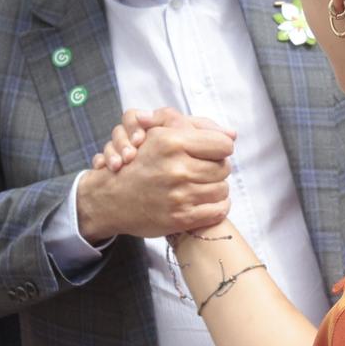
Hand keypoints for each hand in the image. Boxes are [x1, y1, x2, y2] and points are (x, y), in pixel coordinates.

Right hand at [76, 108, 234, 240]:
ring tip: (201, 185)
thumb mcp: (159, 135)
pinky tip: (205, 201)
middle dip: (217, 168)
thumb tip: (233, 135)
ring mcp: (179, 195)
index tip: (211, 153)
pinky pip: (218, 210)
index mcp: (172, 142)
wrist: (111, 198)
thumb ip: (195, 127)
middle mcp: (177, 168)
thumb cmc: (139, 163)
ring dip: (216, 188)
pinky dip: (217, 206)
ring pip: (223, 189)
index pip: (223, 145)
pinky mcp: (181, 218)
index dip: (220, 148)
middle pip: (224, 168)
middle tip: (203, 170)